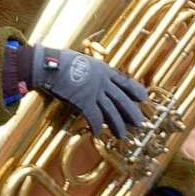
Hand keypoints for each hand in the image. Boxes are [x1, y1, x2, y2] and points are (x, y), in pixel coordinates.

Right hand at [29, 45, 146, 137]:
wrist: (50, 64)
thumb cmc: (62, 60)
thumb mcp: (84, 61)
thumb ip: (93, 70)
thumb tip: (95, 73)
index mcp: (104, 70)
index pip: (124, 81)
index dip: (135, 90)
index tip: (144, 97)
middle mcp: (102, 82)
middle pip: (121, 99)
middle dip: (131, 112)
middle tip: (139, 123)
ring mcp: (94, 91)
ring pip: (110, 110)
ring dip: (117, 124)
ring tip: (121, 134)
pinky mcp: (83, 100)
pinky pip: (93, 116)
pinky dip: (96, 125)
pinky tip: (98, 133)